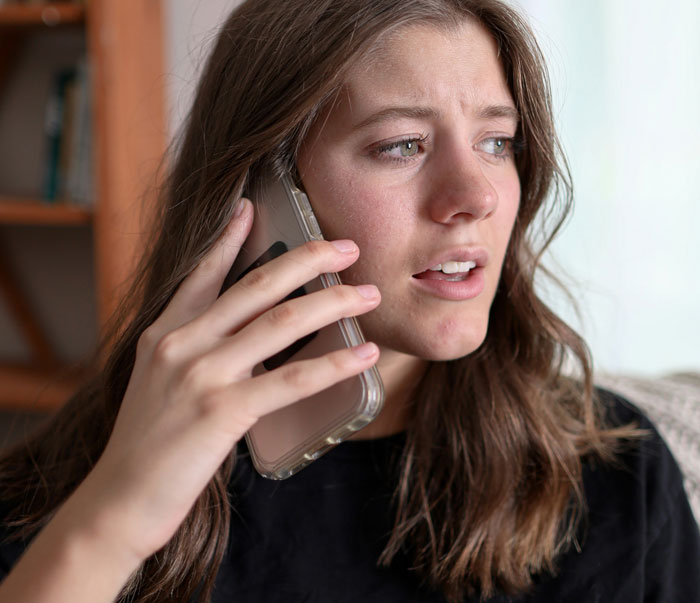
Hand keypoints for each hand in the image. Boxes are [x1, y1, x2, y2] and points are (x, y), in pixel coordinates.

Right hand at [75, 198, 380, 562]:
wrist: (117, 501)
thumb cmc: (146, 446)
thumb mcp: (159, 383)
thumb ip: (196, 353)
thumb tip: (246, 339)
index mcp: (164, 333)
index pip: (203, 273)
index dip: (229, 238)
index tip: (252, 207)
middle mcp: (181, 343)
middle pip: (256, 286)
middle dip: (308, 259)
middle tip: (347, 248)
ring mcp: (200, 374)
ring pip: (281, 323)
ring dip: (333, 304)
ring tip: (368, 295)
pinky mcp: (222, 411)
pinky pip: (291, 379)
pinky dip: (333, 363)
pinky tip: (362, 355)